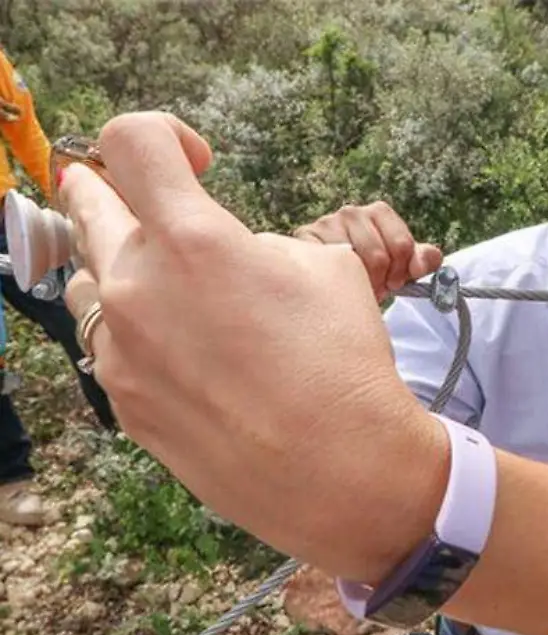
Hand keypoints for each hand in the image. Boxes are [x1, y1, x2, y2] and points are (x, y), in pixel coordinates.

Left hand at [58, 112, 445, 582]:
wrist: (341, 467)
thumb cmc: (343, 362)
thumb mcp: (322, 268)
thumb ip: (253, 245)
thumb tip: (227, 256)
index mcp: (192, 238)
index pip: (130, 141)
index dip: (163, 135)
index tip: (195, 163)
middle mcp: (137, 287)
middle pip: (86, 204)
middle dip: (115, 194)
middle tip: (147, 207)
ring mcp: (120, 350)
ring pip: (89, 283)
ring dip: (121, 271)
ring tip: (171, 294)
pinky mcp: (123, 402)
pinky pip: (111, 349)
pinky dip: (140, 338)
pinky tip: (194, 361)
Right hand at [293, 202, 441, 301]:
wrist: (332, 278)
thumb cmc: (371, 270)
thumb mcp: (401, 266)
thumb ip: (422, 260)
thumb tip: (431, 258)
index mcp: (379, 212)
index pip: (402, 245)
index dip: (403, 270)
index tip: (396, 281)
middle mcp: (351, 212)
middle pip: (378, 256)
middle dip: (380, 279)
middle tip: (375, 287)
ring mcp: (326, 224)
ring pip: (352, 263)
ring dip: (358, 282)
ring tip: (355, 285)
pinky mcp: (304, 239)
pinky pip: (326, 266)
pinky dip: (335, 279)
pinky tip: (336, 281)